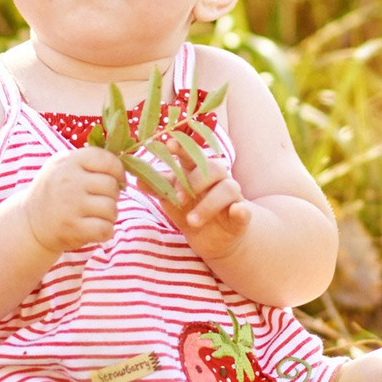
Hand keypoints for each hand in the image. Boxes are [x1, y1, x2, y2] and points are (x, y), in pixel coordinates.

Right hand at [17, 148, 123, 255]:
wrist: (29, 222)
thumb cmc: (54, 191)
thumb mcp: (63, 166)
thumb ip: (89, 161)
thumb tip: (124, 164)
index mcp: (69, 161)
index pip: (107, 159)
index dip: (118, 170)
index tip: (116, 179)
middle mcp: (69, 181)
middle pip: (112, 186)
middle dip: (112, 196)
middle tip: (99, 201)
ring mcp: (70, 205)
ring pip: (112, 209)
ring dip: (109, 215)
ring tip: (95, 215)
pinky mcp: (73, 228)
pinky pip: (106, 229)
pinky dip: (105, 231)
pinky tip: (94, 228)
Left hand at [157, 147, 253, 262]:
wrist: (212, 238)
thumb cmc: (190, 210)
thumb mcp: (171, 199)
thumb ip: (157, 188)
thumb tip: (136, 179)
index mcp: (198, 171)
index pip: (191, 155)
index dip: (182, 148)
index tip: (169, 144)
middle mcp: (217, 179)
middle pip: (212, 169)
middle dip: (193, 183)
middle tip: (178, 199)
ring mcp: (232, 197)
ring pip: (227, 189)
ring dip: (209, 204)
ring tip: (192, 221)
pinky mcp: (241, 216)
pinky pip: (245, 210)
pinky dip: (242, 210)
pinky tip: (238, 211)